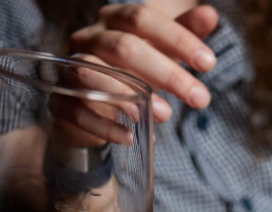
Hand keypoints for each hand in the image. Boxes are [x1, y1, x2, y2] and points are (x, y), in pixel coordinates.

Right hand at [70, 3, 219, 122]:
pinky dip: (104, 125)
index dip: (177, 38)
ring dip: (130, 96)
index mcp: (114, 21)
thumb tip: (209, 15)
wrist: (95, 107)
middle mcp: (88, 40)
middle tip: (200, 98)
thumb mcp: (162, 52)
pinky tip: (130, 136)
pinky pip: (76, 110)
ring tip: (165, 115)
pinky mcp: (61, 103)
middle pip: (123, 47)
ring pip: (92, 73)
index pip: (141, 18)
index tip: (209, 63)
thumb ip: (184, 33)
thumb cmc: (135, 72)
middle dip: (167, 74)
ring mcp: (70, 70)